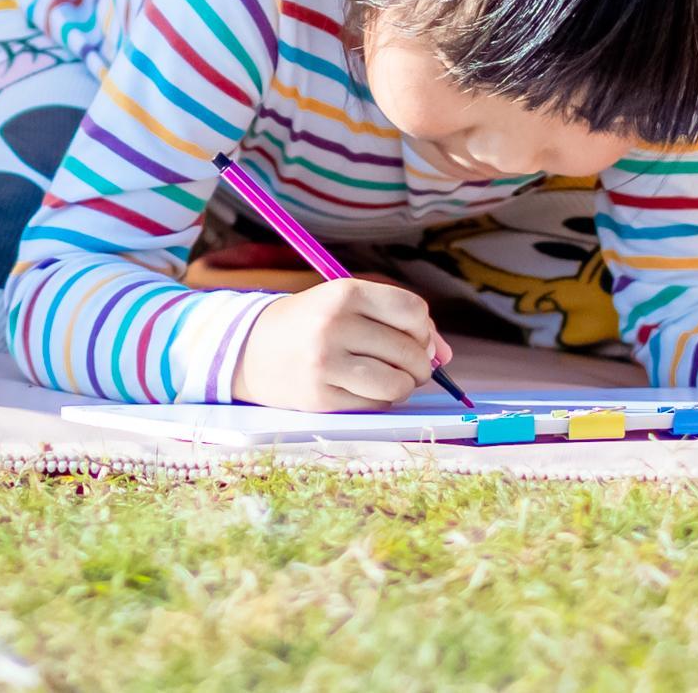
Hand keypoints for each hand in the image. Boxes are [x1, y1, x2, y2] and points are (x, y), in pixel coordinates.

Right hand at [231, 276, 452, 411]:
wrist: (250, 349)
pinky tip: (365, 389)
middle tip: (408, 365)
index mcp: (344, 292)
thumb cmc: (311, 323)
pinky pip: (376, 404)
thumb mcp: (347, 306)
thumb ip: (398, 322)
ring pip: (398, 383)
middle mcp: (335, 325)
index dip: (425, 329)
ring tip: (390, 379)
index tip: (417, 338)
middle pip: (410, 350)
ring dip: (404, 385)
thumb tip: (447, 356)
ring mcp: (326, 363)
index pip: (412, 310)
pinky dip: (381, 400)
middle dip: (420, 363)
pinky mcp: (321, 397)